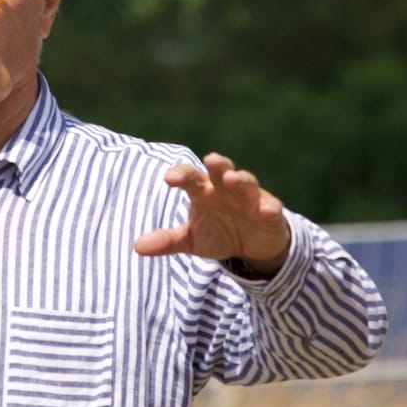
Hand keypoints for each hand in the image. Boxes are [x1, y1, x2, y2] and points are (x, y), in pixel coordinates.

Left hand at [133, 152, 291, 275]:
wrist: (251, 245)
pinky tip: (264, 210)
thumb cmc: (217, 232)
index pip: (190, 178)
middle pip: (221, 170)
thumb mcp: (191, 239)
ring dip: (240, 179)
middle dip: (217, 164)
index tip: (169, 178)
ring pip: (246, 182)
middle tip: (210, 159)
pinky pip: (270, 207)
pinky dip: (267, 207)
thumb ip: (167, 240)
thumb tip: (137, 247)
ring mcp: (250, 197)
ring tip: (232, 179)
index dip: (181, 175)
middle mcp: (226, 188)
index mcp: (203, 191)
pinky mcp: (270, 211)